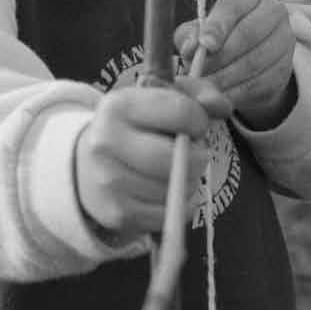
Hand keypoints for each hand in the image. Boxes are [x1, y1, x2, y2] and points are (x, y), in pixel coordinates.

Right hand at [74, 79, 230, 236]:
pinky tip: (167, 190)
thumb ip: (199, 94)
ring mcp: (108, 181)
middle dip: (198, 158)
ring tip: (178, 171)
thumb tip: (223, 107)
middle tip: (196, 154)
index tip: (196, 124)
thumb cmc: (136, 126)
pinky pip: (168, 215)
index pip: (180, 112)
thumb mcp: (162, 97)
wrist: (88, 163)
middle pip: (174, 158)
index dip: (199, 120)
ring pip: (174, 189)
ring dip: (189, 182)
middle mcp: (105, 142)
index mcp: (117, 105)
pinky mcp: (117, 214)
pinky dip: (178, 206)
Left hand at [176, 0, 296, 128]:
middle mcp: (274, 12)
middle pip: (247, 34)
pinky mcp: (285, 68)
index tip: (205, 45)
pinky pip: (261, 83)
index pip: (234, 5)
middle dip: (220, 57)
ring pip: (255, 61)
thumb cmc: (219, 37)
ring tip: (206, 87)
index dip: (218, 25)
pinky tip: (221, 97)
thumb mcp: (200, 30)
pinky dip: (238, 92)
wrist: (248, 57)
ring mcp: (284, 40)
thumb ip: (190, 35)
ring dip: (226, 78)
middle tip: (199, 74)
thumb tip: (191, 48)